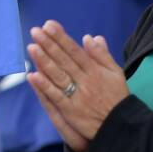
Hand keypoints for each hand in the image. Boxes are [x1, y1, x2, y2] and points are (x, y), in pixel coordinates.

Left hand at [25, 20, 128, 146]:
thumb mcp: (116, 73)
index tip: (49, 25)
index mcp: (95, 70)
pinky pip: (56, 96)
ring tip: (31, 47)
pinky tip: (33, 76)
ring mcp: (77, 96)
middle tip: (35, 31)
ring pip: (58, 75)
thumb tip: (89, 37)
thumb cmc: (117, 97)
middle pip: (64, 60)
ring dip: (44, 61)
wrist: (120, 126)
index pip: (75, 51)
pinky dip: (44, 86)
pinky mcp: (70, 111)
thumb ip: (102, 55)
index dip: (61, 38)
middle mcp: (85, 81)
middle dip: (49, 45)